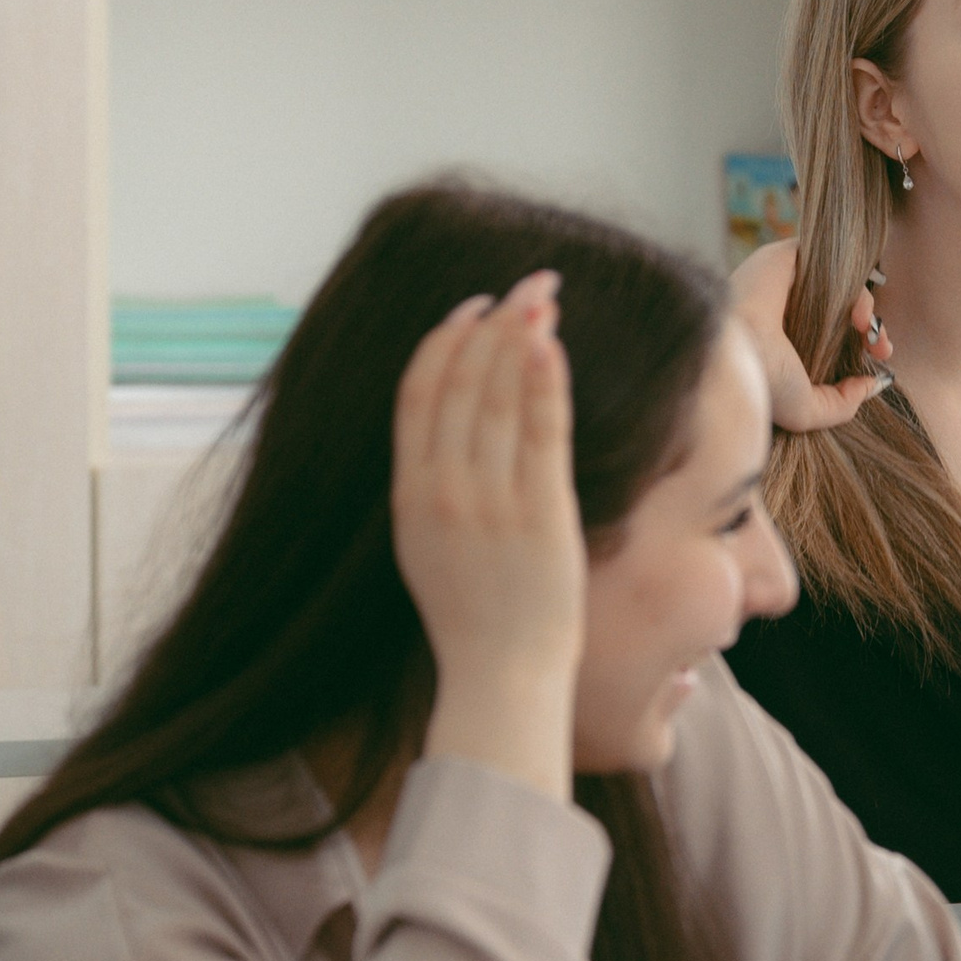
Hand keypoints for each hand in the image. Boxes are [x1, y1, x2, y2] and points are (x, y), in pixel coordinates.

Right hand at [392, 274, 582, 800]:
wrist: (502, 675)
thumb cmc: (474, 618)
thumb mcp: (427, 546)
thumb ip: (431, 490)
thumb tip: (444, 439)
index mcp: (408, 497)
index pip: (415, 396)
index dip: (442, 343)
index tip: (469, 309)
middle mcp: (442, 491)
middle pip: (458, 382)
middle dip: (490, 324)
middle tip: (520, 285)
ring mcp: (490, 500)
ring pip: (498, 396)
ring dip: (520, 335)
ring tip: (541, 295)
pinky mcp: (540, 512)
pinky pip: (541, 429)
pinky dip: (544, 378)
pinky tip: (553, 342)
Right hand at [727, 239, 890, 432]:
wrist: (736, 351)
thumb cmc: (764, 382)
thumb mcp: (808, 410)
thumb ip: (842, 403)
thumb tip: (871, 386)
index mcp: (784, 341)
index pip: (832, 333)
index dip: (862, 344)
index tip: (879, 361)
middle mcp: (783, 309)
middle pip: (840, 308)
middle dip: (870, 329)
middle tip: (881, 348)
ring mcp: (783, 282)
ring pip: (839, 285)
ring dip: (866, 307)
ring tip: (869, 332)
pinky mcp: (785, 258)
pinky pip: (831, 262)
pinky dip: (855, 286)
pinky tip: (859, 315)